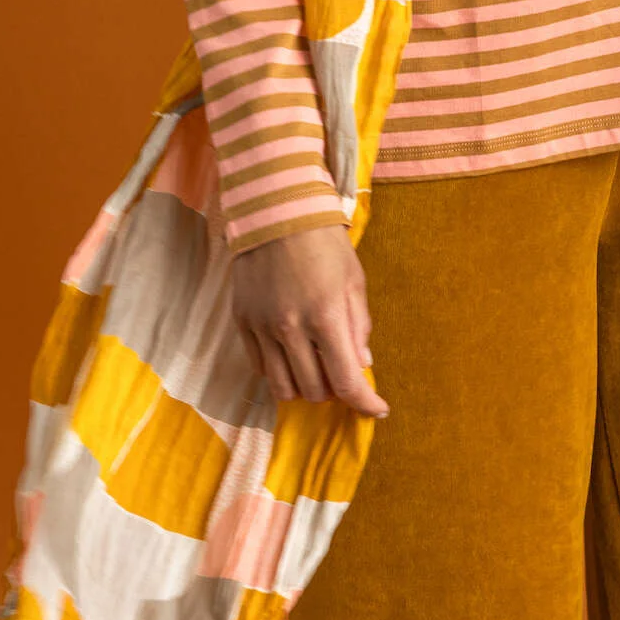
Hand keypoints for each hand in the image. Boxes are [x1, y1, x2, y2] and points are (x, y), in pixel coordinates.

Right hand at [230, 223, 389, 418]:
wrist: (275, 211)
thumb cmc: (323, 242)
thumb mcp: (353, 279)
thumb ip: (359, 325)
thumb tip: (363, 364)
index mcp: (325, 315)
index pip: (346, 381)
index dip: (365, 403)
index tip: (378, 409)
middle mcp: (290, 328)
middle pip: (314, 391)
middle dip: (335, 390)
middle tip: (342, 371)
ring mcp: (262, 327)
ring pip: (283, 388)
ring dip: (305, 387)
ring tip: (316, 367)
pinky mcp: (242, 322)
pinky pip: (260, 368)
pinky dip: (280, 371)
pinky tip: (291, 354)